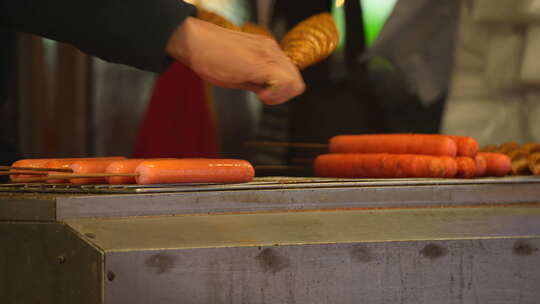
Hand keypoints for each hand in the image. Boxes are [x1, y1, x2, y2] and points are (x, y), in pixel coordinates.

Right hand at [166, 17, 304, 104]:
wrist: (194, 41)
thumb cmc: (209, 55)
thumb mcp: (239, 71)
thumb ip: (257, 79)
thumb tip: (267, 91)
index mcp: (268, 51)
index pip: (291, 76)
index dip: (280, 92)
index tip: (262, 93)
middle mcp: (272, 51)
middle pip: (297, 82)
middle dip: (282, 95)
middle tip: (261, 95)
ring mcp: (269, 55)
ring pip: (295, 84)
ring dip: (279, 96)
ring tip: (259, 93)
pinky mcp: (261, 63)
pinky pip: (285, 83)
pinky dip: (275, 95)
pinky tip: (259, 94)